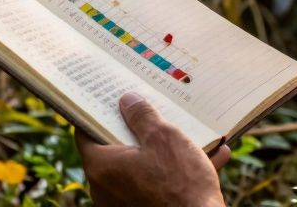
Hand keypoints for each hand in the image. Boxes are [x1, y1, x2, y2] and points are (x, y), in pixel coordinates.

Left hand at [76, 92, 229, 206]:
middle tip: (152, 112)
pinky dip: (179, 174)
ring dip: (166, 152)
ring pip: (144, 168)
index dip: (99, 113)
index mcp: (101, 167)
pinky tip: (211, 157)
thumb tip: (128, 100)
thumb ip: (142, 116)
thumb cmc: (180, 184)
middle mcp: (106, 189)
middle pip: (117, 150)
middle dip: (138, 131)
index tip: (111, 100)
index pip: (86, 132)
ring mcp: (124, 204)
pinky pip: (160, 187)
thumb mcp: (163, 138)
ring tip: (191, 134)